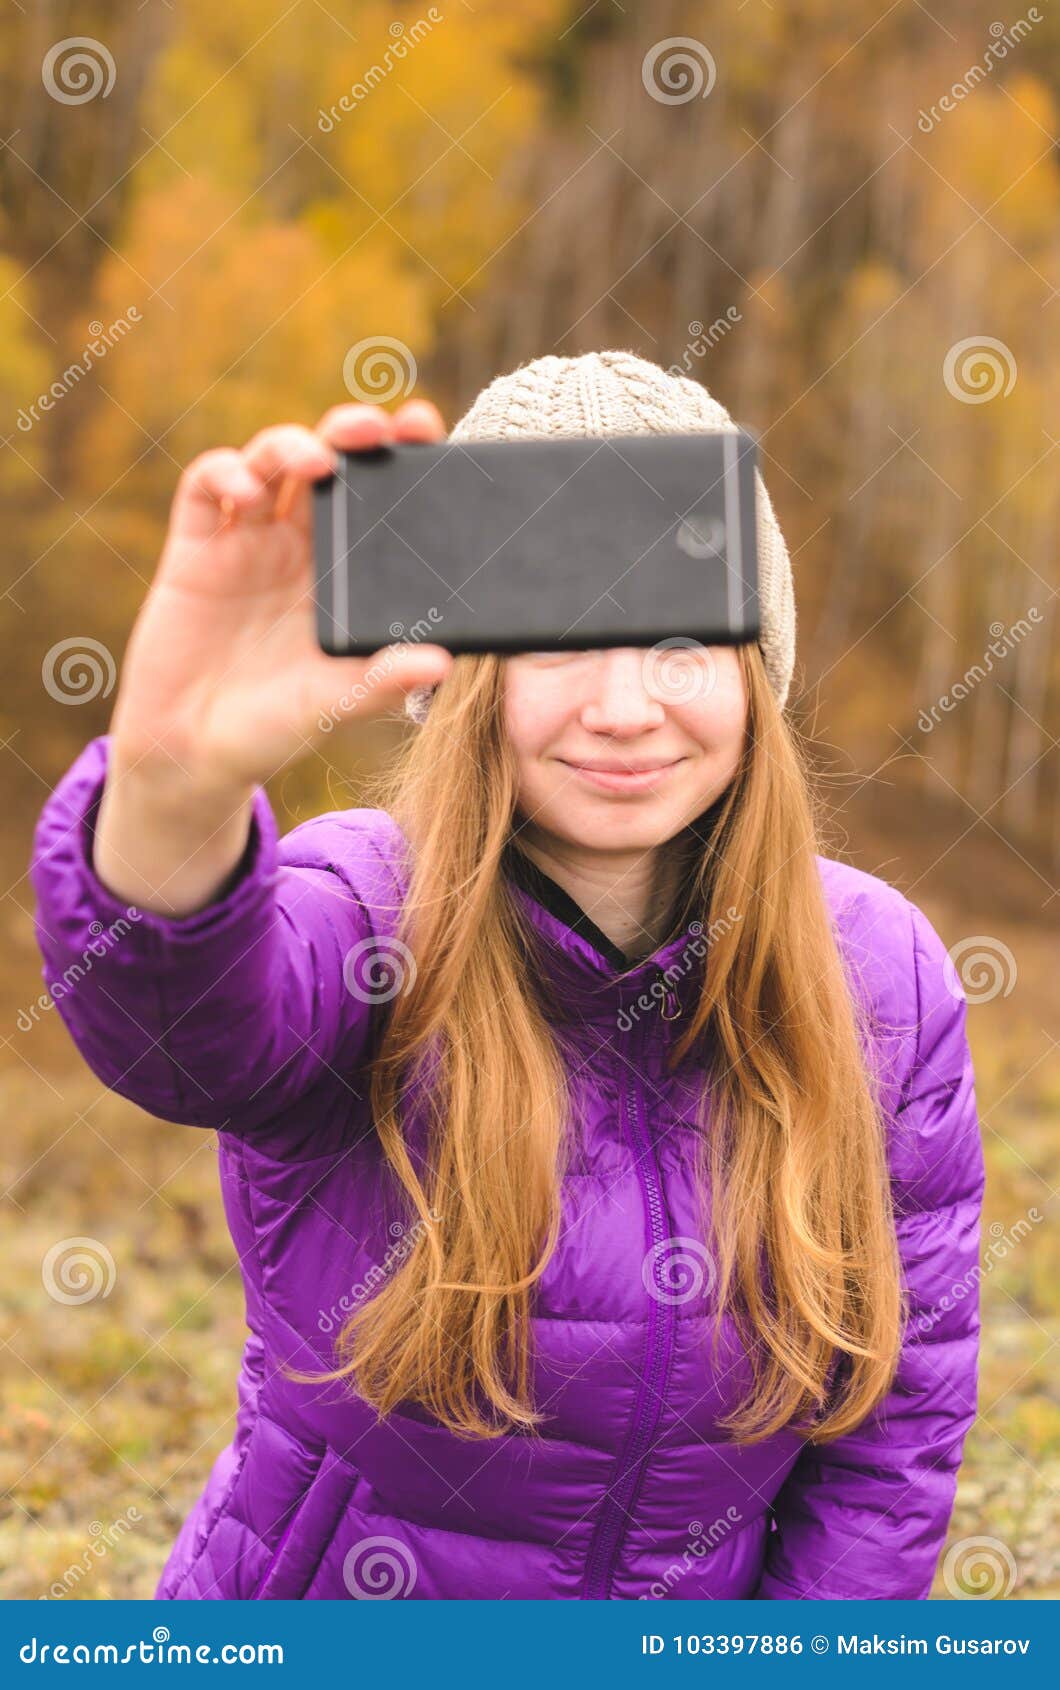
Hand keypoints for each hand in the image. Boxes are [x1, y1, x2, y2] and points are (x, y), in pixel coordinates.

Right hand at [108, 399, 453, 791]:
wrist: (194, 752)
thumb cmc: (274, 727)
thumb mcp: (336, 704)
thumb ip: (383, 681)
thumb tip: (441, 662)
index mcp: (344, 573)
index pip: (378, 497)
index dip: (400, 456)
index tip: (427, 430)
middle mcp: (298, 546)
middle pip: (329, 461)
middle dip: (350, 431)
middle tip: (375, 426)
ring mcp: (246, 541)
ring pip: (269, 461)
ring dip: (290, 445)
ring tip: (313, 461)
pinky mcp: (194, 549)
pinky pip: (204, 488)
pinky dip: (225, 474)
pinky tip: (244, 494)